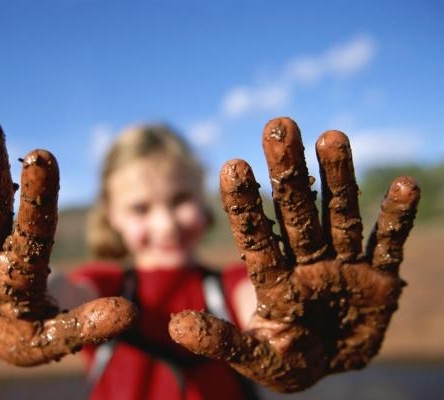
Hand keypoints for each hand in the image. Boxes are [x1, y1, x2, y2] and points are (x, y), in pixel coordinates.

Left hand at [169, 117, 419, 391]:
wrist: (332, 363)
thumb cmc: (290, 359)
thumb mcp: (257, 356)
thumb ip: (222, 340)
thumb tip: (176, 327)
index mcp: (275, 279)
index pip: (256, 237)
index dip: (245, 204)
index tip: (232, 166)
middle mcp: (307, 262)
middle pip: (296, 212)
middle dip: (288, 173)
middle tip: (278, 124)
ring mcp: (344, 265)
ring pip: (339, 216)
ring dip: (338, 179)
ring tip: (332, 136)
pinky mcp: (380, 278)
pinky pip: (389, 244)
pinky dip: (396, 219)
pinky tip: (403, 186)